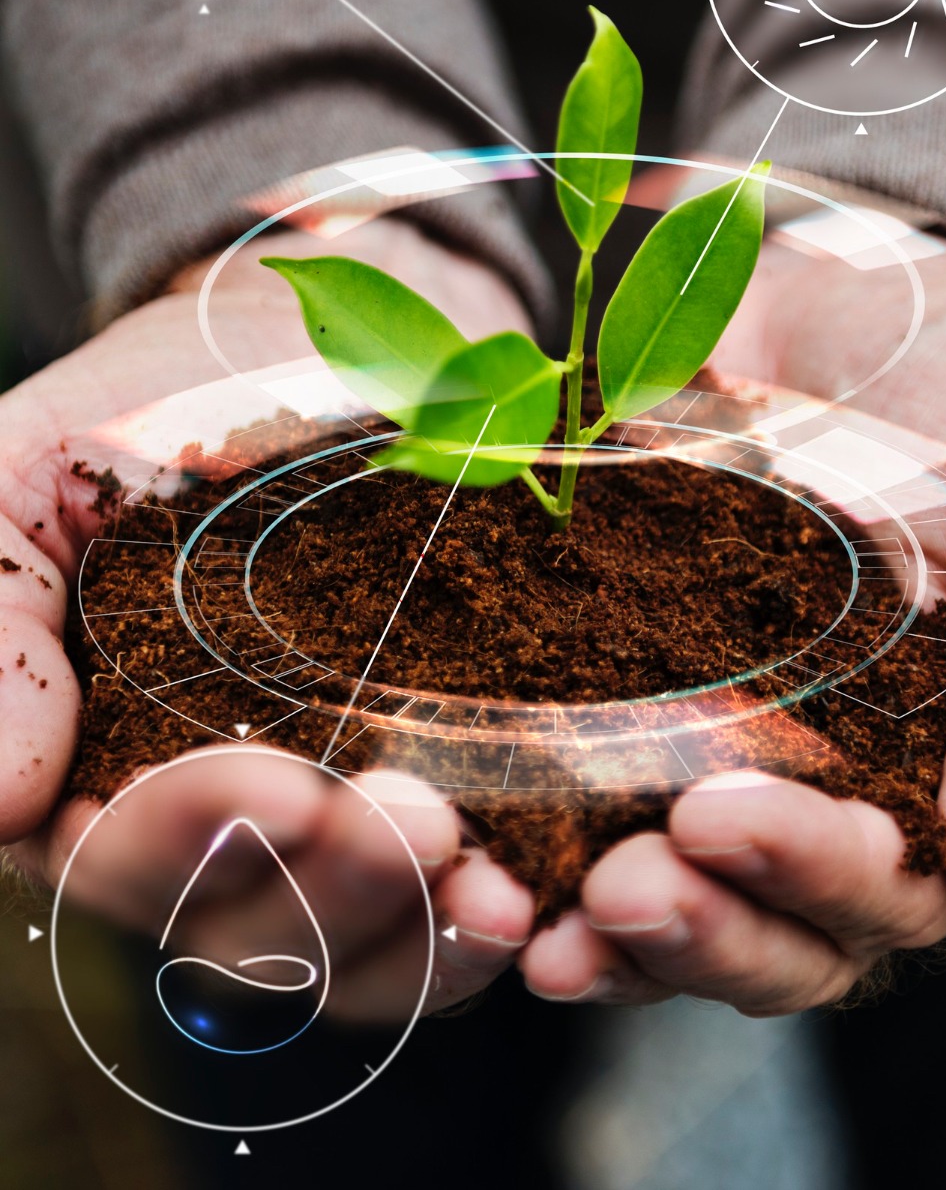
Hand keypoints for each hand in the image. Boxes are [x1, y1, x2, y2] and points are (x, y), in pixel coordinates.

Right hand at [0, 215, 534, 1015]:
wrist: (311, 352)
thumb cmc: (152, 416)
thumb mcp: (28, 484)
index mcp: (98, 770)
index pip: (125, 853)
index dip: (189, 839)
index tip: (273, 785)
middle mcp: (214, 828)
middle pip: (258, 927)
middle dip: (333, 889)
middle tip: (412, 827)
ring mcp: (332, 823)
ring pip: (366, 945)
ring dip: (428, 933)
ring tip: (493, 890)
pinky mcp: (441, 798)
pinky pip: (459, 903)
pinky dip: (493, 912)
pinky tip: (542, 889)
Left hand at [520, 217, 945, 1011]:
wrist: (869, 302)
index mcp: (944, 783)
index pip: (886, 893)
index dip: (806, 877)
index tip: (715, 818)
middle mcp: (834, 797)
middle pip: (771, 931)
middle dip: (694, 926)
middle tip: (618, 884)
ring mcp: (727, 753)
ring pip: (674, 898)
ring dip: (602, 929)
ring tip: (526, 913)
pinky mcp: (632, 697)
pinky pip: (581, 801)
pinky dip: (530, 841)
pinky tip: (475, 855)